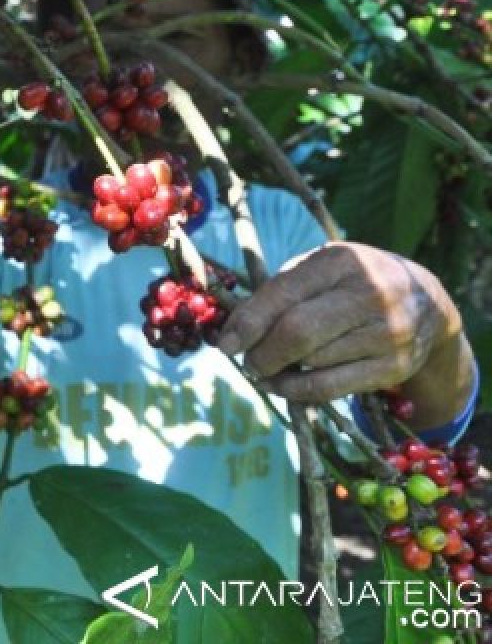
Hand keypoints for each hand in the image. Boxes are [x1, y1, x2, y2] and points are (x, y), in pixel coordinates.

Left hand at [218, 242, 473, 426]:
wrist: (427, 304)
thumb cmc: (352, 284)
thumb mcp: (320, 271)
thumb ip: (278, 292)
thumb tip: (230, 330)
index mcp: (342, 261)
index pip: (283, 294)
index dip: (248, 322)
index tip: (225, 343)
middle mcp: (370, 293)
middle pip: (298, 332)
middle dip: (261, 352)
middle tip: (247, 361)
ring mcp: (387, 332)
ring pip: (312, 362)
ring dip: (277, 372)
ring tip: (265, 368)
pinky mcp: (394, 367)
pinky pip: (330, 388)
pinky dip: (296, 392)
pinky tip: (282, 386)